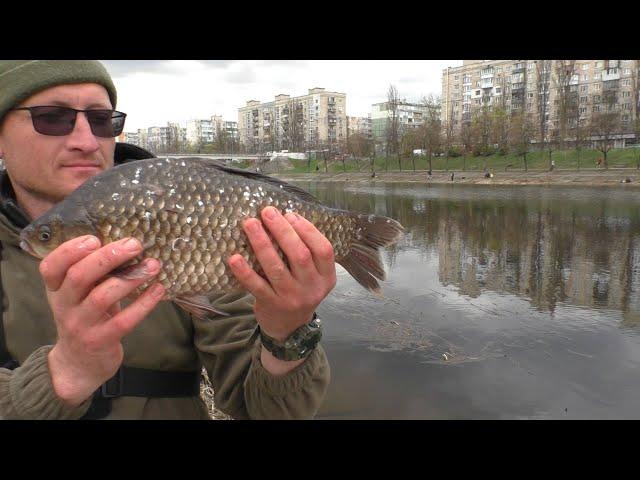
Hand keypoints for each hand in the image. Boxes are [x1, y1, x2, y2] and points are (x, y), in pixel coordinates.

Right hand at [40, 235, 164, 405]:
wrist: (79, 363)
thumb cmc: (85, 316)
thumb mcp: (79, 294)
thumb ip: (91, 272)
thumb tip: (124, 242)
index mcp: (56, 289)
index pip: (50, 266)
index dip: (69, 250)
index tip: (95, 238)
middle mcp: (64, 306)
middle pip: (79, 276)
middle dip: (108, 257)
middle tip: (135, 244)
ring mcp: (81, 325)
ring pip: (103, 296)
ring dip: (131, 278)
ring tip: (153, 265)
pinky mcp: (101, 341)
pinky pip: (124, 320)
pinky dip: (144, 303)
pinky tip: (158, 289)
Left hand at [228, 207, 335, 368]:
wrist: (288, 328)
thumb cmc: (298, 291)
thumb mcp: (311, 275)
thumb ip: (305, 251)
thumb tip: (284, 217)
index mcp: (326, 276)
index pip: (323, 250)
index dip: (308, 230)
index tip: (290, 214)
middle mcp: (312, 288)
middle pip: (300, 255)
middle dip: (282, 231)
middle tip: (267, 212)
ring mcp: (292, 298)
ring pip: (277, 268)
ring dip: (262, 244)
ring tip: (250, 224)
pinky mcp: (271, 305)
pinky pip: (257, 286)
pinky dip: (245, 272)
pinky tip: (234, 257)